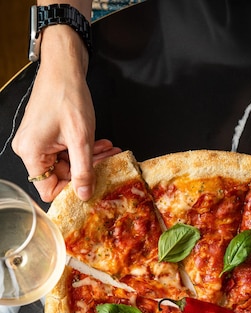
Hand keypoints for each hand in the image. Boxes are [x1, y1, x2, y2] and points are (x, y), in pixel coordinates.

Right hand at [12, 26, 119, 201]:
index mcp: (31, 153)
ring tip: (110, 151)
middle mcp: (29, 150)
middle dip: (87, 172)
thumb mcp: (81, 139)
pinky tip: (101, 145)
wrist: (64, 67)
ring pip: (67, 165)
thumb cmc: (68, 96)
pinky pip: (66, 153)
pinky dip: (84, 151)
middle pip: (60, 177)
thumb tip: (84, 195)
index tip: (92, 187)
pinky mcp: (46, 137)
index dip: (71, 192)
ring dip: (90, 160)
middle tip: (109, 164)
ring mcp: (37, 143)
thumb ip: (83, 170)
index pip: (48, 190)